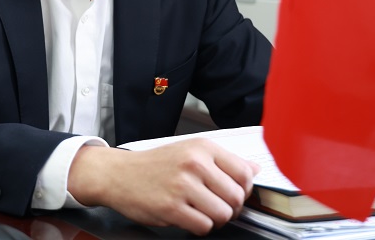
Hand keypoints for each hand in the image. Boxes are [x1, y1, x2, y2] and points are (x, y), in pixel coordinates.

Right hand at [67, 139, 259, 235]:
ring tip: (202, 212)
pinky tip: (189, 217)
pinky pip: (204, 226)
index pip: (245, 172)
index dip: (244, 189)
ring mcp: (183, 186)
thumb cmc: (155, 164)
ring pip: (223, 214)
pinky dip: (200, 227)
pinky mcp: (172, 208)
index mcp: (202, 148)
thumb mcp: (190, 151)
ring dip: (216, 219)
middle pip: (237, 197)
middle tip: (216, 206)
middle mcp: (194, 163)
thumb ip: (223, 161)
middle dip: (231, 208)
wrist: (119, 174)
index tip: (233, 192)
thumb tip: (254, 169)